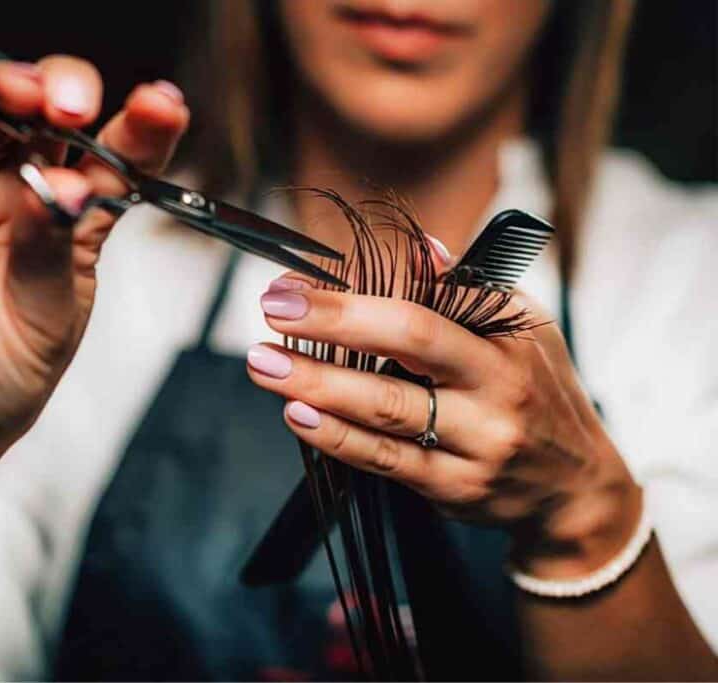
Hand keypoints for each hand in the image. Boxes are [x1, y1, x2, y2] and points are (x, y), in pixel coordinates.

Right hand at [0, 2, 189, 497]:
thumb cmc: (0, 376)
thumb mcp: (48, 319)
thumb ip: (51, 247)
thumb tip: (59, 185)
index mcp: (74, 220)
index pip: (114, 155)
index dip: (140, 126)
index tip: (162, 104)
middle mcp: (19, 190)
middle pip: (48, 116)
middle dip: (66, 96)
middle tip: (72, 107)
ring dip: (6, 83)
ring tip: (23, 89)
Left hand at [247, 275, 640, 577]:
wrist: (574, 487)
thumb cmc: (537, 391)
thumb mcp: (522, 330)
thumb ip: (466, 290)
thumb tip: (420, 246)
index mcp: (508, 338)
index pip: (428, 302)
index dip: (356, 292)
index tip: (296, 284)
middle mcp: (497, 387)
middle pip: (409, 344)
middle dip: (334, 323)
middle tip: (273, 311)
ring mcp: (477, 442)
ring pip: (387, 408)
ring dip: (317, 383)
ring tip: (264, 364)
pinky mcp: (453, 487)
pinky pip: (385, 460)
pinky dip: (336, 437)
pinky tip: (298, 414)